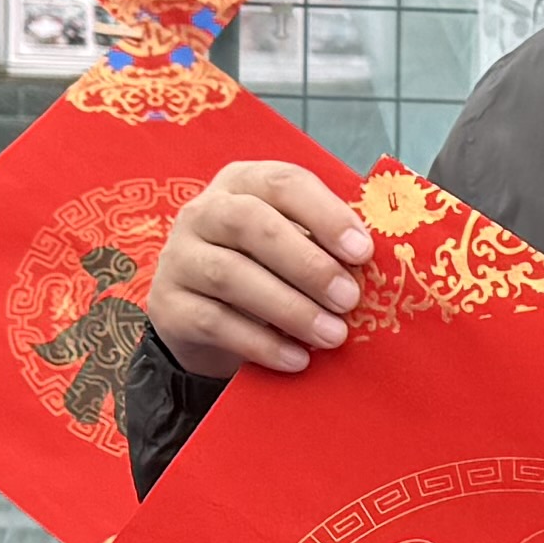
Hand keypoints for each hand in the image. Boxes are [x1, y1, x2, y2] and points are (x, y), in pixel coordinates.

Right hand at [144, 158, 376, 380]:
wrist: (205, 319)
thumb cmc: (266, 270)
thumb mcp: (294, 245)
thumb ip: (326, 244)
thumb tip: (375, 263)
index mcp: (243, 183)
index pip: (282, 183)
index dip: (325, 214)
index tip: (363, 252)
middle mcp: (203, 211)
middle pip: (251, 223)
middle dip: (307, 263)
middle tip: (349, 299)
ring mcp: (179, 257)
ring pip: (230, 274)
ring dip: (289, 307)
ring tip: (332, 335)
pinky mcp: (168, 305)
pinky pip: (214, 322)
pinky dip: (261, 343)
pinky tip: (297, 359)